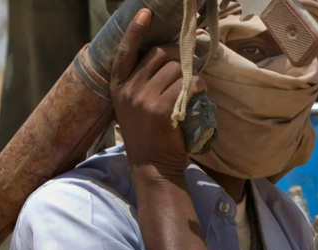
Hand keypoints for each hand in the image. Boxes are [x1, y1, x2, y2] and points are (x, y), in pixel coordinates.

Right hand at [110, 9, 206, 179]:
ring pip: (175, 69)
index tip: (145, 13)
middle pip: (159, 55)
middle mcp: (129, 90)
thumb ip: (141, 83)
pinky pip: (187, 84)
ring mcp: (144, 99)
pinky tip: (199, 94)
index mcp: (118, 87)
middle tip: (188, 65)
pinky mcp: (162, 108)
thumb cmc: (148, 136)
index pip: (125, 52)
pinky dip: (198, 86)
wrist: (152, 166)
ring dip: (191, 74)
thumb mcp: (133, 107)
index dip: (135, 31)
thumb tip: (165, 58)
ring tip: (195, 87)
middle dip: (178, 56)